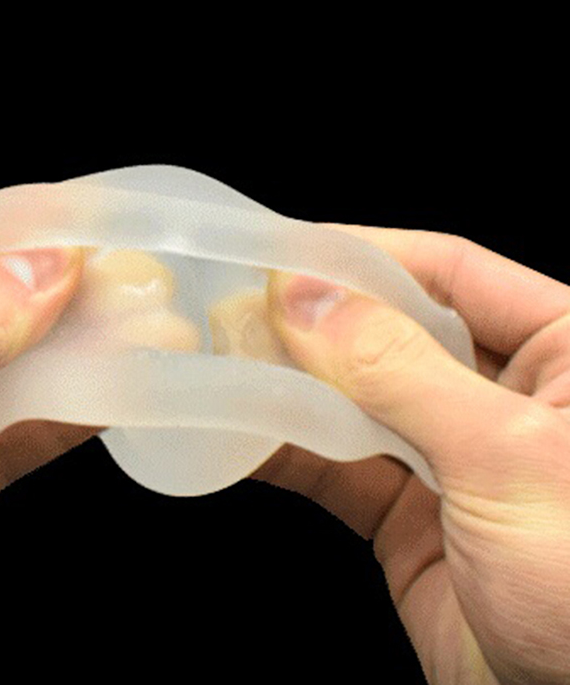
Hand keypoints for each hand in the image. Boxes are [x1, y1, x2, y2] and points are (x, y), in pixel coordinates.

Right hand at [252, 226, 569, 684]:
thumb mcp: (507, 460)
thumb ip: (401, 373)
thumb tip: (311, 300)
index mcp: (563, 354)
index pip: (450, 272)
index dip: (366, 256)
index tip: (290, 255)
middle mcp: (506, 394)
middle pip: (393, 331)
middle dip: (316, 324)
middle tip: (242, 310)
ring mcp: (452, 453)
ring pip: (357, 397)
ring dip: (293, 384)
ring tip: (229, 363)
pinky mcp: (410, 510)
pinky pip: (339, 463)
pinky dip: (290, 447)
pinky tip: (244, 429)